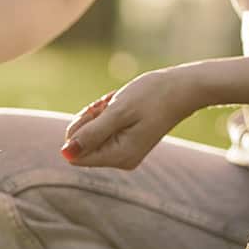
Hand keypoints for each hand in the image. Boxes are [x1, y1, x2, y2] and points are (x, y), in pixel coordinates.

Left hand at [61, 67, 204, 169]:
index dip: (79, 130)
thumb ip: (91, 133)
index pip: (75, 155)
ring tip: (118, 102)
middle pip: (82, 144)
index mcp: (118, 156)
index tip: (98, 112)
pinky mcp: (127, 142)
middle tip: (110, 104)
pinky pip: (104, 129)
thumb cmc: (152, 95)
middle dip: (90, 119)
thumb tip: (65, 153)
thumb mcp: (117, 111)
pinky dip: (107, 113)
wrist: (183, 88)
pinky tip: (121, 103)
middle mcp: (121, 160)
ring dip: (99, 113)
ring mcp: (124, 152)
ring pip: (92, 134)